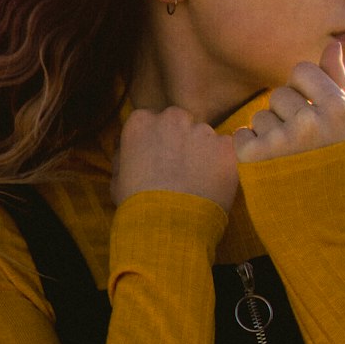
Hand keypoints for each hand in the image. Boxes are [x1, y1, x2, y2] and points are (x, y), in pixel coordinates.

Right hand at [112, 106, 238, 212]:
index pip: (153, 120)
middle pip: (181, 122)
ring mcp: (202, 131)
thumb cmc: (136, 205)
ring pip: (205, 136)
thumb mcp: (117, 179)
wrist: (167, 225)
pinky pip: (227, 151)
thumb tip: (125, 150)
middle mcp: (172, 118)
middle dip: (182, 140)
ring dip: (203, 152)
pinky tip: (215, 183)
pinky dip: (223, 164)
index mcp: (141, 121)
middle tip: (181, 168)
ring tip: (199, 180)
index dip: (158, 140)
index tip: (161, 157)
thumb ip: (124, 157)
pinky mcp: (226, 147)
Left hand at [233, 41, 344, 163]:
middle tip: (298, 145)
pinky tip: (268, 167)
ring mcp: (281, 140)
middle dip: (284, 116)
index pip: (302, 71)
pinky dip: (249, 150)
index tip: (309, 115)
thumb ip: (336, 81)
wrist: (319, 222)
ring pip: (260, 115)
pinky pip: (242, 135)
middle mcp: (311, 121)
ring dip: (267, 134)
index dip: (302, 92)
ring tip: (285, 159)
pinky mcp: (254, 157)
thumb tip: (331, 43)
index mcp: (338, 109)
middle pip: (279, 94)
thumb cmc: (333, 167)